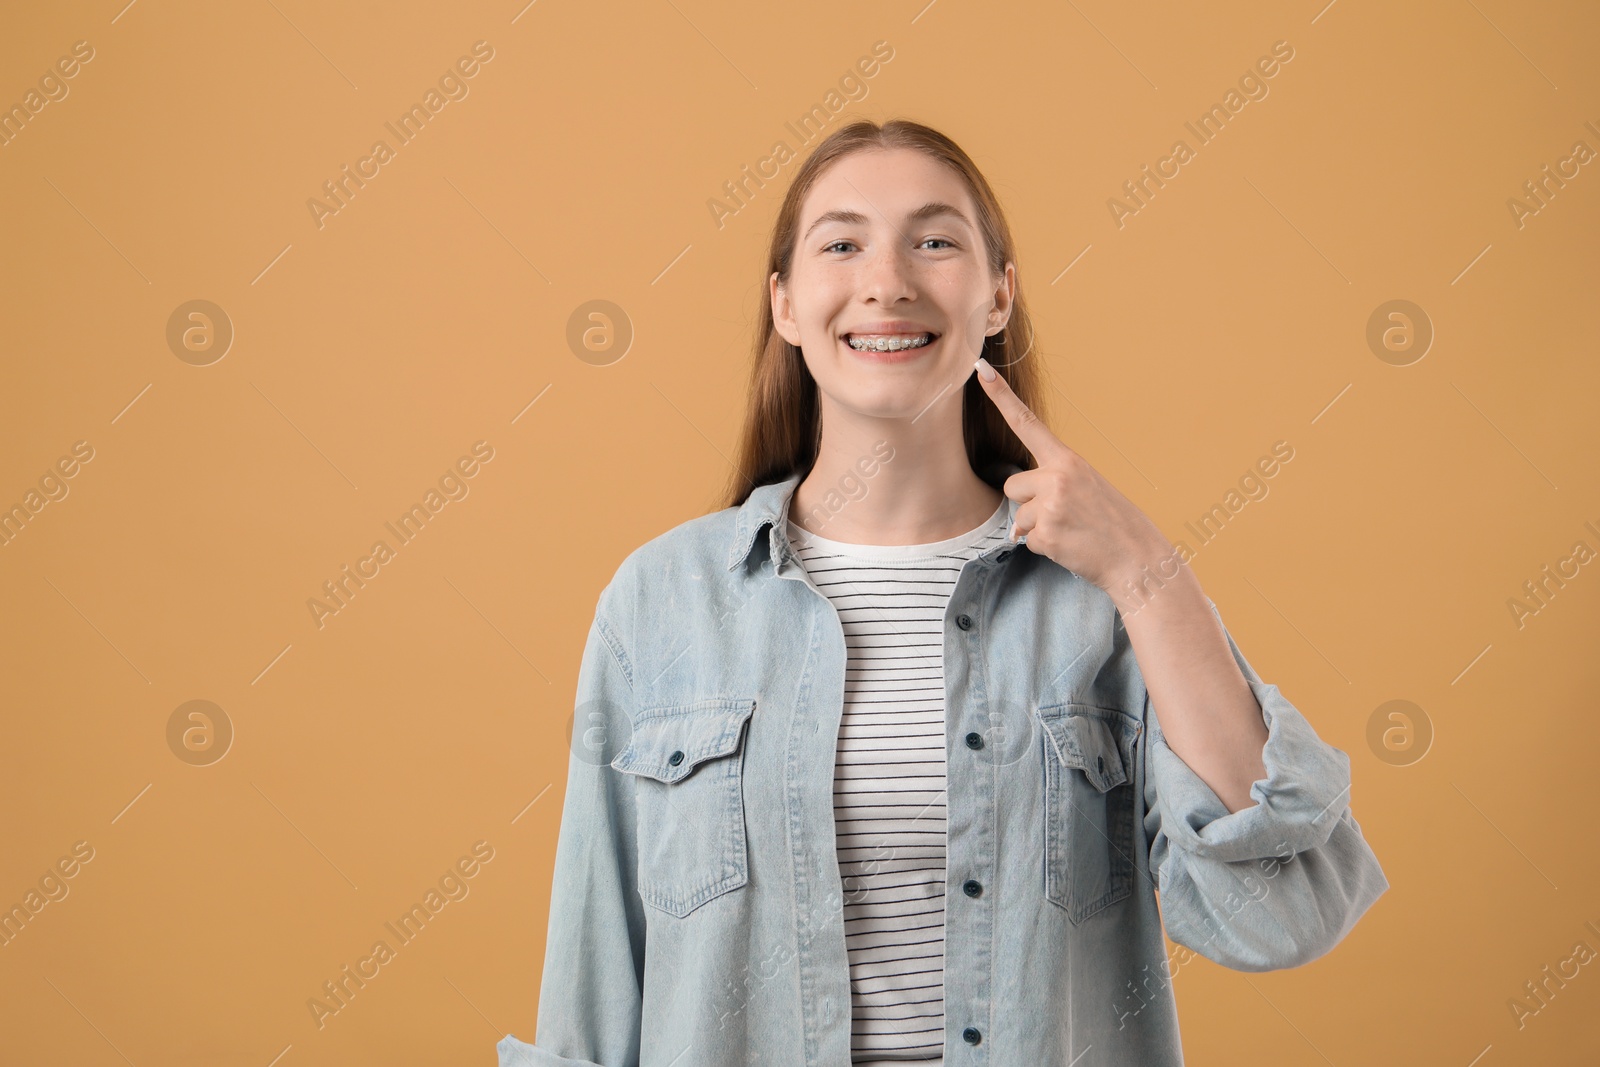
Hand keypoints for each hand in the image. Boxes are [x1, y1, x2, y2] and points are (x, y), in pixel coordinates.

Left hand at [972, 356, 1173, 592]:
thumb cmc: (1113, 523)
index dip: (1001, 397)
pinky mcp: (1046, 534)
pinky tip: (1070, 546)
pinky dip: (1045, 548)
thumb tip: (1020, 516)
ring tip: (1071, 531)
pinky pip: (1027, 541)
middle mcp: (1057, 477)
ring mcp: (1050, 506)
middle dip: (1028, 503)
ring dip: (1037, 527)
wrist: (1137, 558)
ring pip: (1018, 517)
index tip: (982, 371)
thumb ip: (1054, 484)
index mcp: (1068, 460)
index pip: (1027, 423)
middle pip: (1012, 486)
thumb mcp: (1089, 487)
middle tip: (1063, 515)